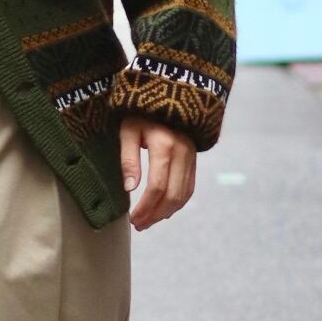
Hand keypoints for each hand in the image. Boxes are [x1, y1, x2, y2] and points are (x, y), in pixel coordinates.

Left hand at [119, 116, 196, 230]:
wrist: (167, 95)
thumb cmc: (140, 113)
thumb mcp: (128, 131)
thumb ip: (128, 159)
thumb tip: (130, 189)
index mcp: (164, 145)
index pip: (156, 186)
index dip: (145, 207)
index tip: (133, 219)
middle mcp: (182, 152)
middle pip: (172, 194)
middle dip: (155, 214)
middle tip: (139, 225)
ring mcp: (191, 156)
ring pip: (184, 194)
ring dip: (167, 212)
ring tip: (149, 221)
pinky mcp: (194, 159)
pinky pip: (190, 186)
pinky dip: (178, 202)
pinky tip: (164, 210)